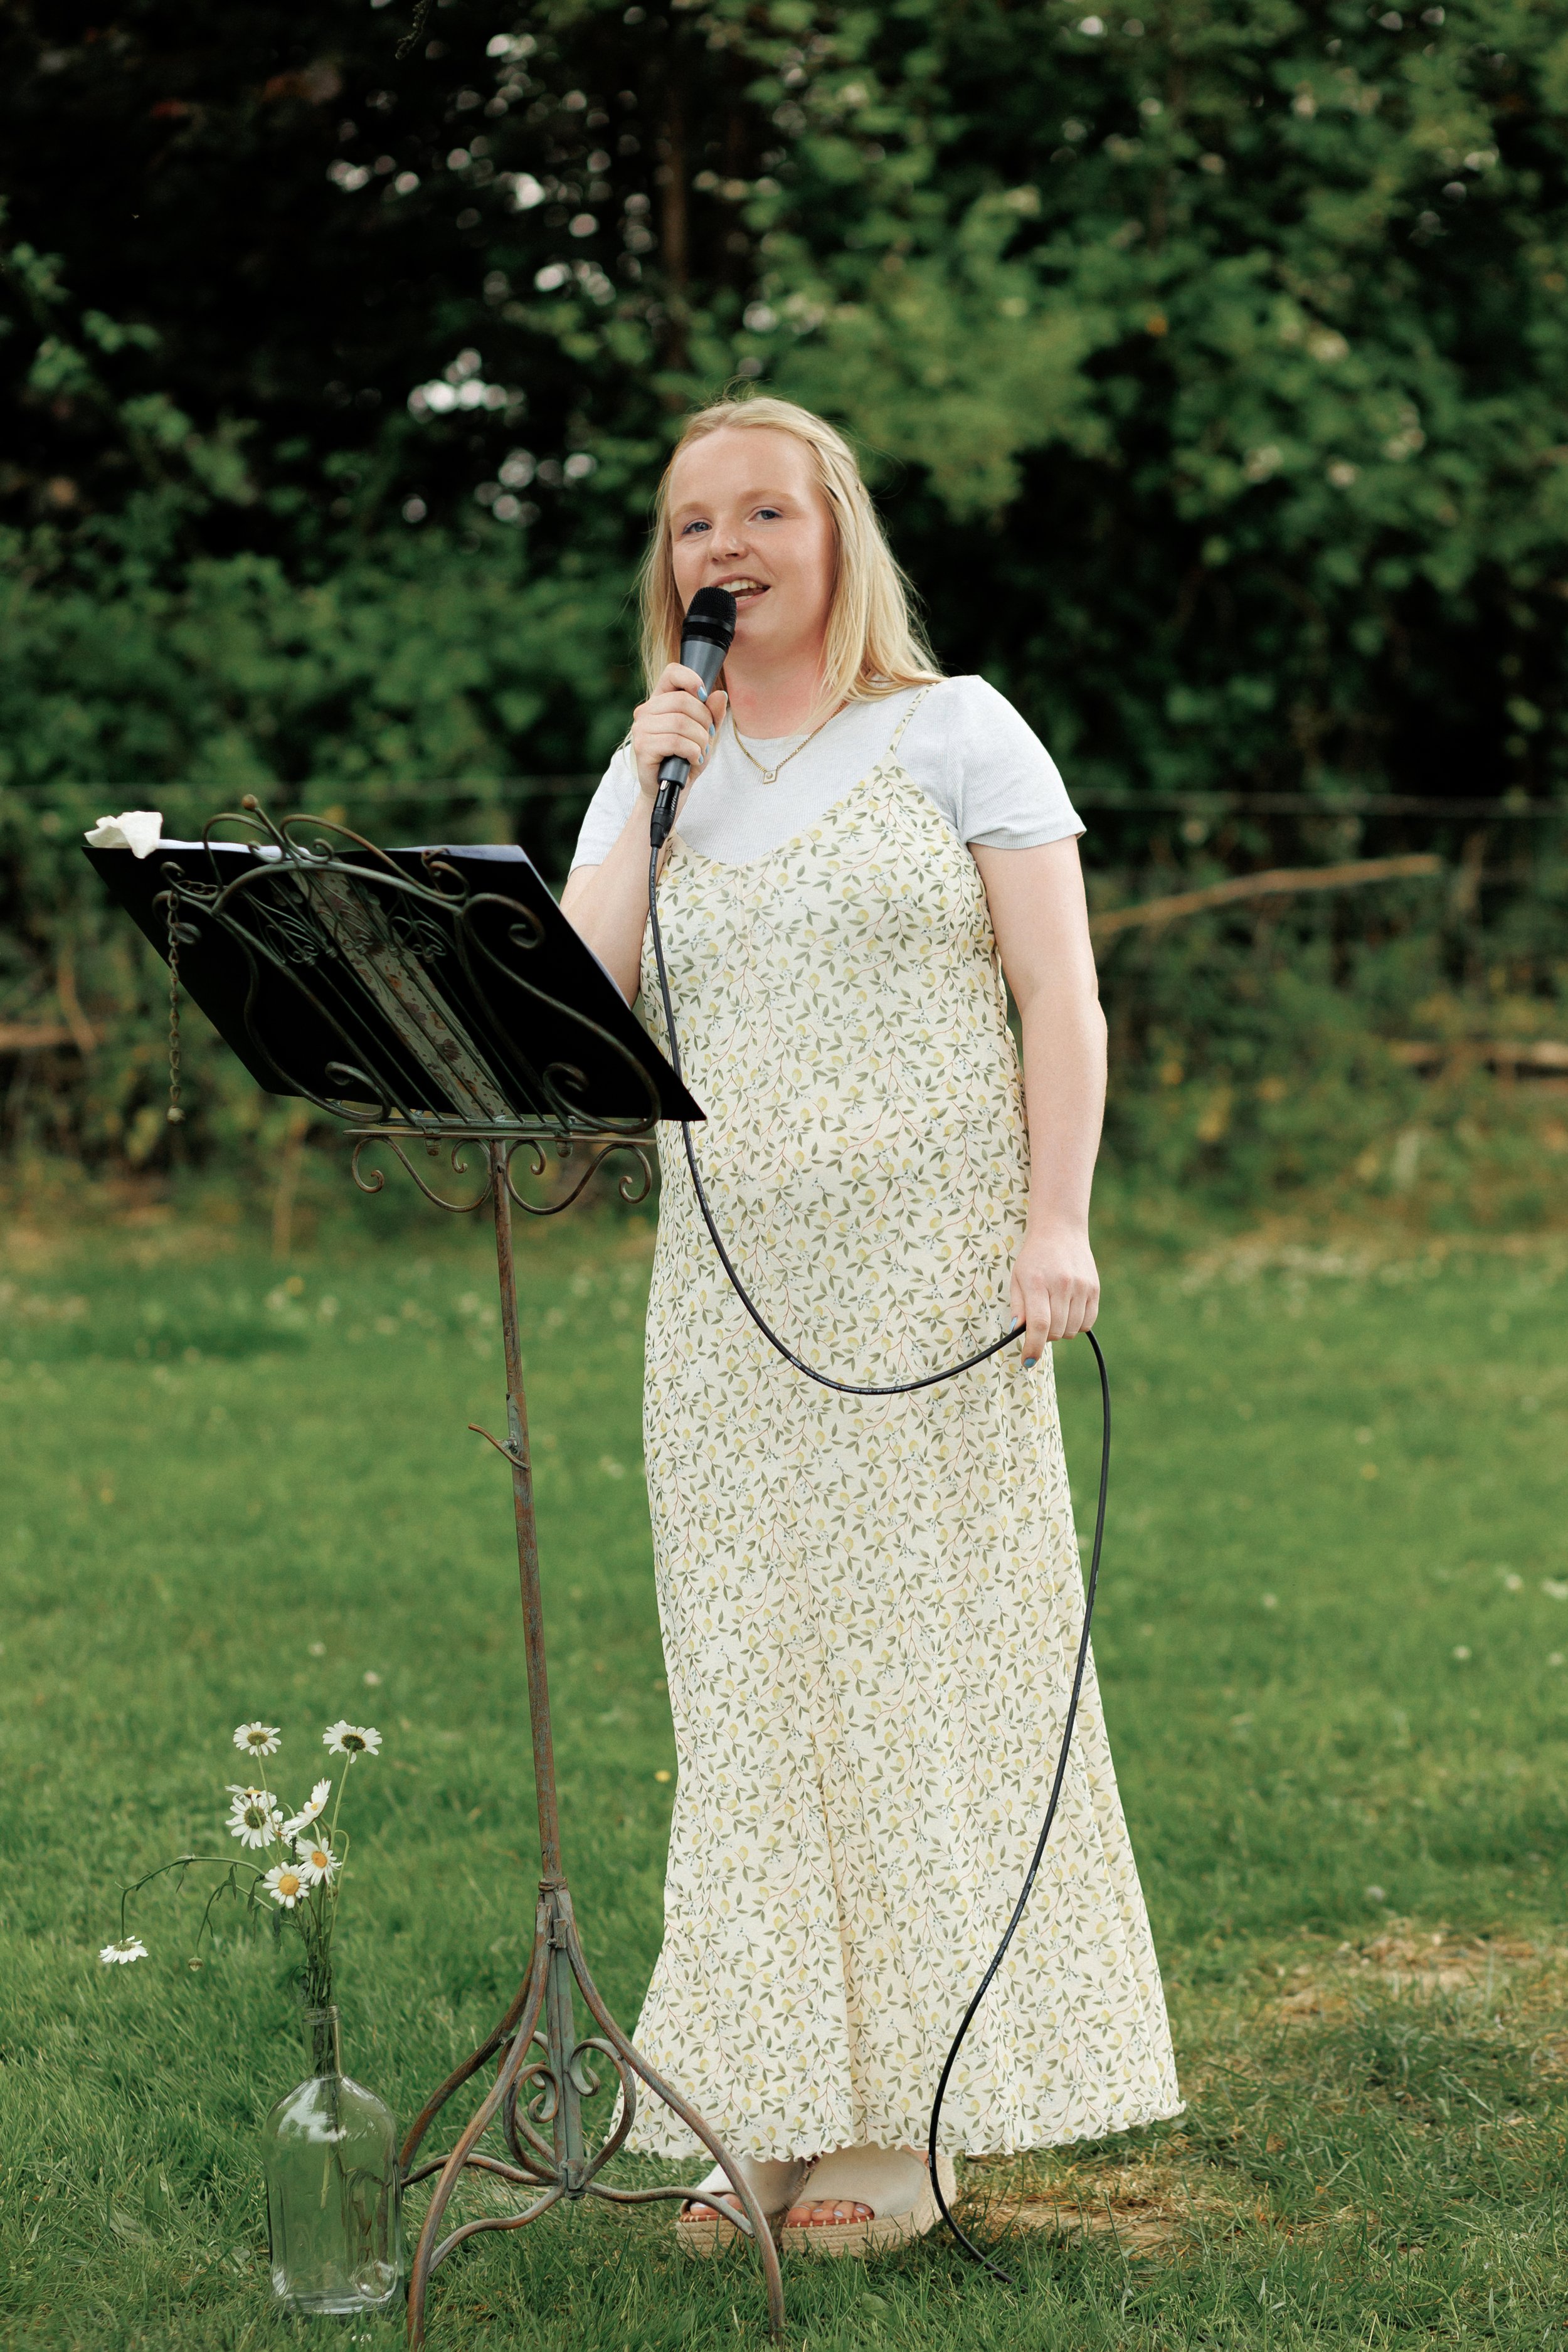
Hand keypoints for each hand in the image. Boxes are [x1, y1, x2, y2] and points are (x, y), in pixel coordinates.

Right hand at [630, 663, 728, 799]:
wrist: (673, 787)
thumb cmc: (686, 758)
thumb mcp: (705, 733)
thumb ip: (713, 714)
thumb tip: (719, 695)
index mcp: (660, 700)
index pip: (672, 673)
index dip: (692, 679)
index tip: (704, 696)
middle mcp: (646, 711)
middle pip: (682, 701)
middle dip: (704, 720)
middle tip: (707, 737)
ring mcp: (641, 728)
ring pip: (681, 723)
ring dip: (700, 739)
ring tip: (700, 751)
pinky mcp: (642, 747)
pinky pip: (675, 742)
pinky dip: (691, 751)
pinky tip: (692, 759)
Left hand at [1009, 1220, 1099, 1366]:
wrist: (1060, 1232)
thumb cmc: (1034, 1258)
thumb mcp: (1017, 1279)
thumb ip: (1018, 1308)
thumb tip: (1018, 1333)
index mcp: (1036, 1283)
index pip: (1038, 1325)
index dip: (1033, 1348)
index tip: (1028, 1362)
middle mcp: (1061, 1285)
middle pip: (1056, 1331)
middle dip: (1045, 1336)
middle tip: (1039, 1324)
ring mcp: (1081, 1287)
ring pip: (1072, 1330)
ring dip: (1061, 1331)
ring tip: (1054, 1313)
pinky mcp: (1094, 1289)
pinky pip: (1088, 1322)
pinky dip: (1077, 1324)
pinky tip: (1068, 1310)